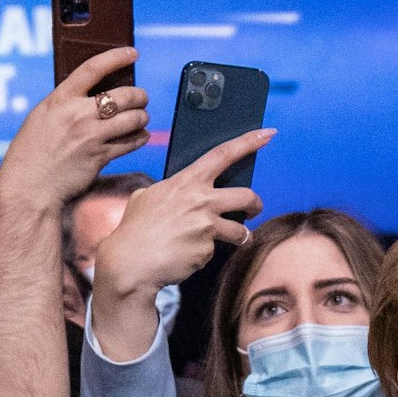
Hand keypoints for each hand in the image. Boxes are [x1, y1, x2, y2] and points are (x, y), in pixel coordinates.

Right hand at [0, 47, 151, 228]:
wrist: (29, 186)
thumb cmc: (32, 152)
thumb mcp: (42, 117)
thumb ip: (66, 103)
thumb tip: (93, 94)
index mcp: (60, 99)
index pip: (93, 68)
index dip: (116, 57)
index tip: (133, 53)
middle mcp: (77, 114)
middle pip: (123, 95)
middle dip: (138, 95)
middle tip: (141, 97)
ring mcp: (91, 136)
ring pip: (132, 119)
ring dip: (142, 116)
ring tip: (142, 117)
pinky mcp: (100, 157)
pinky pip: (130, 143)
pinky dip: (140, 138)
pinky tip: (141, 136)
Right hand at [87, 128, 275, 361]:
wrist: (130, 263)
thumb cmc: (134, 230)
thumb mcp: (145, 197)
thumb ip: (168, 192)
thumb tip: (174, 195)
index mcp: (187, 181)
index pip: (223, 154)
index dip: (248, 142)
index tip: (268, 133)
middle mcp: (202, 200)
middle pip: (247, 196)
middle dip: (256, 204)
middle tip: (254, 210)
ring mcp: (207, 226)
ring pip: (240, 230)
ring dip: (240, 236)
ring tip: (230, 241)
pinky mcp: (207, 250)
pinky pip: (214, 251)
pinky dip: (203, 255)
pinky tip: (185, 256)